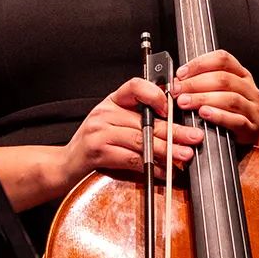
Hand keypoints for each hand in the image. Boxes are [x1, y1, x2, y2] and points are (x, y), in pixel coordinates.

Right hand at [60, 76, 200, 188]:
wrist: (64, 165)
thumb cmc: (95, 145)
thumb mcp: (114, 124)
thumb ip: (138, 121)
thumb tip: (175, 128)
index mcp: (111, 101)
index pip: (135, 86)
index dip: (155, 94)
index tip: (171, 107)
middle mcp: (104, 112)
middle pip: (146, 120)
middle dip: (174, 131)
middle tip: (194, 138)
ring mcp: (100, 131)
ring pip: (141, 140)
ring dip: (166, 150)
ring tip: (184, 155)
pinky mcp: (98, 152)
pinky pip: (131, 158)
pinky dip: (151, 166)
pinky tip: (164, 171)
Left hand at [170, 50, 258, 149]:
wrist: (247, 137)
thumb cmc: (229, 113)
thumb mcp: (217, 93)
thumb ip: (200, 84)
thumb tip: (177, 82)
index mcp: (241, 75)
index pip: (222, 59)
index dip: (199, 64)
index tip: (181, 73)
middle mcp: (249, 88)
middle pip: (223, 79)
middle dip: (195, 83)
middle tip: (178, 90)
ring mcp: (253, 108)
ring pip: (230, 98)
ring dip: (203, 99)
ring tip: (185, 102)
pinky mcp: (252, 128)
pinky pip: (236, 120)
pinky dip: (218, 116)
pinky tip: (204, 113)